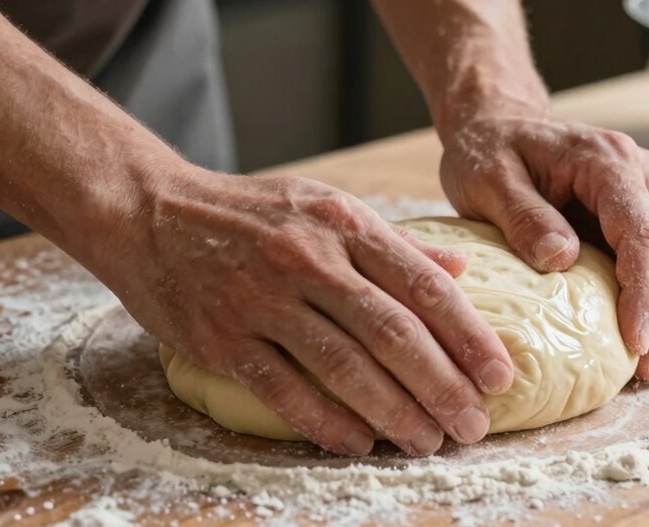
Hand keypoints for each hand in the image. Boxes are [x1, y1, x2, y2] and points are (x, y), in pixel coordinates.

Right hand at [97, 170, 514, 455]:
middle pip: (392, 333)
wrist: (148, 212)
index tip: (500, 375)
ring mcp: (261, 299)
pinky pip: (284, 389)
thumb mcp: (324, 205)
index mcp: (341, 223)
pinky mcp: (221, 338)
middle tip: (472, 426)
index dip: (469, 335)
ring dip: (393, 414)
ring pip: (344, 367)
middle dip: (442, 386)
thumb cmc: (247, 211)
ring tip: (426, 442)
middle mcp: (307, 259)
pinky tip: (358, 443)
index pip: (423, 283)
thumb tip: (462, 270)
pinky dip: (325, 421)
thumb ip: (393, 241)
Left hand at [438, 107, 648, 381]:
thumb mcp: (488, 179)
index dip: (645, 293)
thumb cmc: (487, 150)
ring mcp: (646, 192)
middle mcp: (641, 173)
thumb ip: (523, 217)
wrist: (495, 123)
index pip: (644, 234)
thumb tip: (561, 260)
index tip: (635, 341)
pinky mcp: (638, 213)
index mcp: (607, 161)